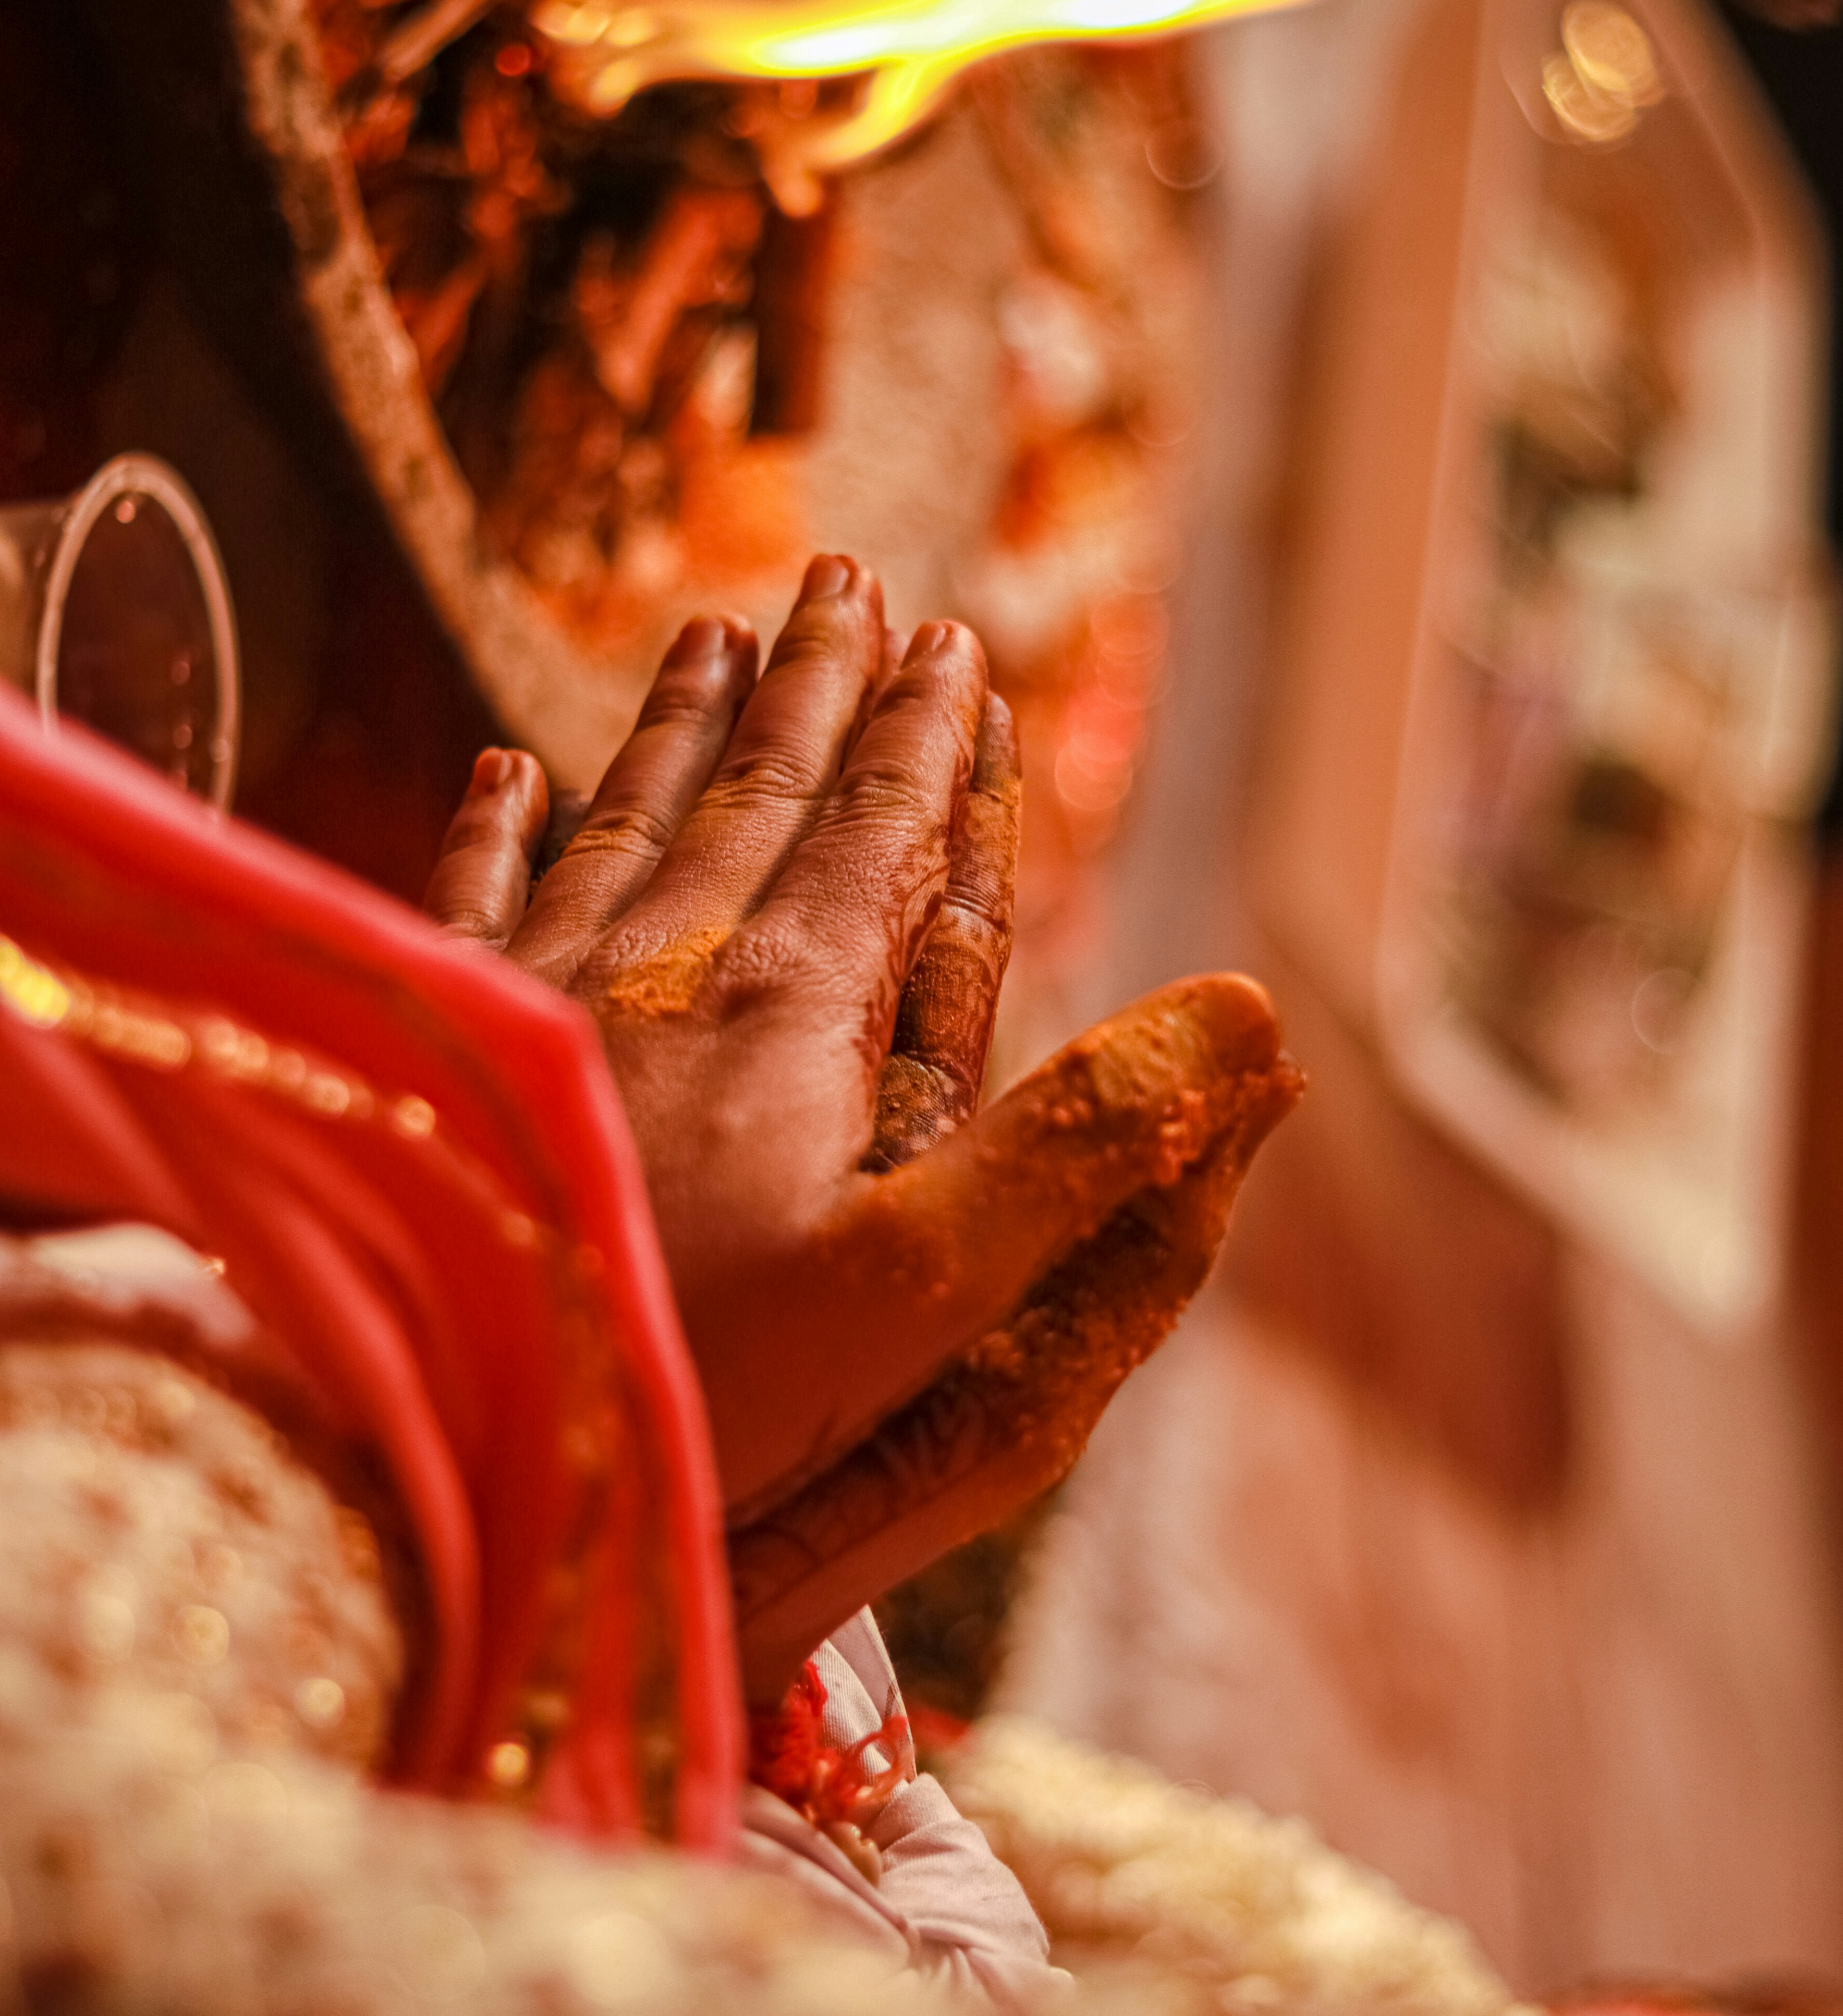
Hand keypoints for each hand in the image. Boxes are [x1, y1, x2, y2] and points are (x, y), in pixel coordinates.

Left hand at [426, 558, 1297, 1681]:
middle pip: (749, 795)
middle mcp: (653, 972)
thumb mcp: (922, 1298)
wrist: (418, 1437)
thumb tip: (1250, 1016)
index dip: (921, 737)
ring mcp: (527, 1003)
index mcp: (785, 1017)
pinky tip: (500, 772)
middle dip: (808, 687)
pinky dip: (490, 828)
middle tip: (841, 578)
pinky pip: (462, 898)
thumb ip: (1079, 1148)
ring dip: (675, 727)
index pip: (874, 836)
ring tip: (709, 634)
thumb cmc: (695, 1389)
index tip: (947, 637)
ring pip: (619, 822)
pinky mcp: (424, 1053)